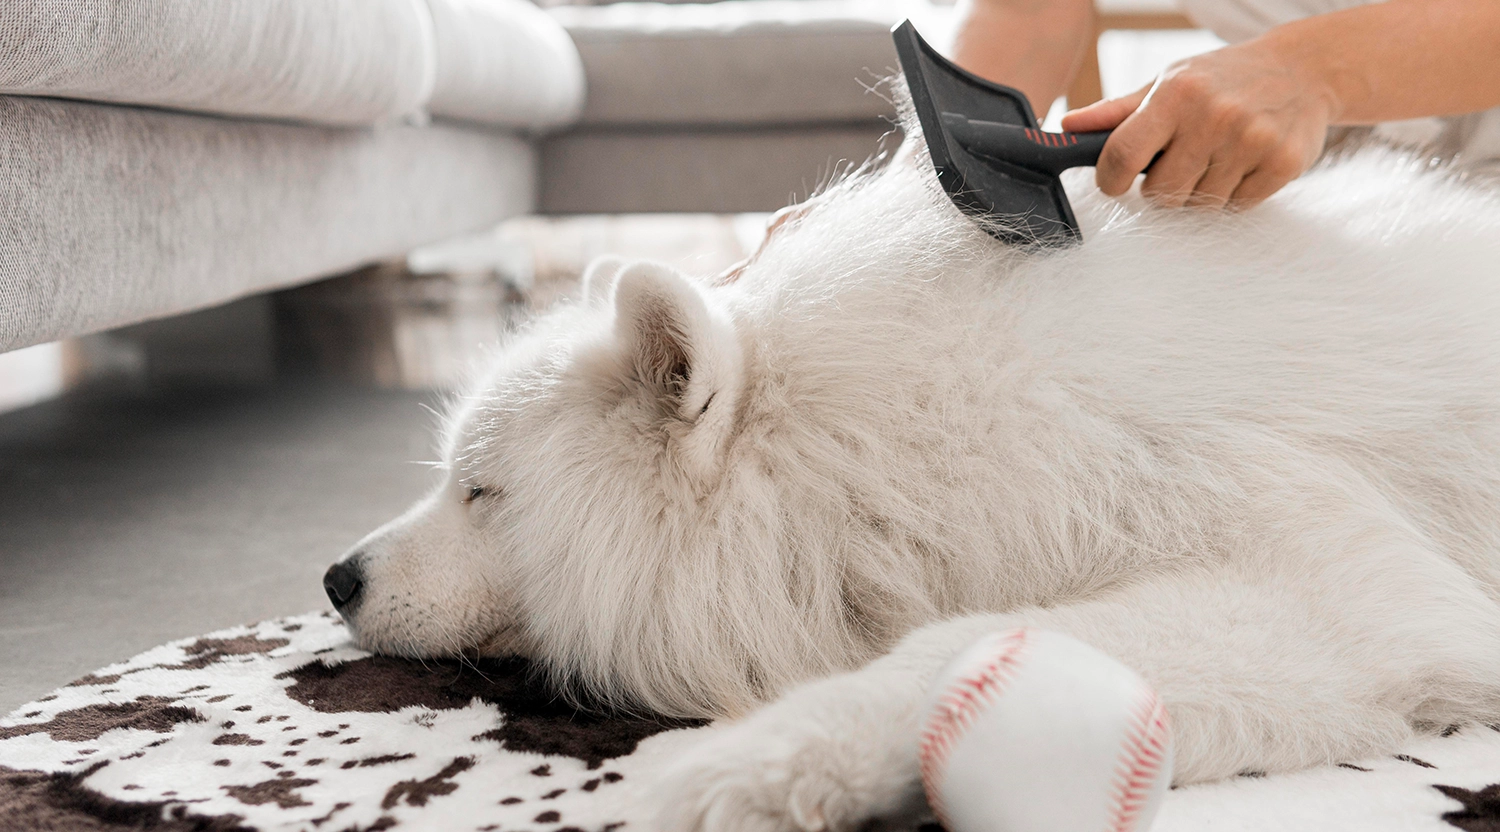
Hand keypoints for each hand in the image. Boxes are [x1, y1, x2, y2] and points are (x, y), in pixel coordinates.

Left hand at [1062, 39, 1339, 207]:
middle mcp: (1213, 116)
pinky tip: (1243, 163)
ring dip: (1199, 191)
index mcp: (1176, 94)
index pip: (1122, 156)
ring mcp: (1251, 140)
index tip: (1115, 183)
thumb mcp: (1167, 82)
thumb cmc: (1220, 79)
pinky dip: (1233, 194)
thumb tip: (1066, 127)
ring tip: (1215, 157)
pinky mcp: (1282, 164)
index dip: (1111, 180)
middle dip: (1162, 187)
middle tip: (1180, 162)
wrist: (1302, 69)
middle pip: (1161, 194)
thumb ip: (1116, 112)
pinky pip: (1236, 207)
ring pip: (1199, 205)